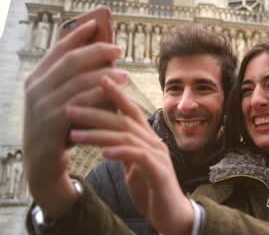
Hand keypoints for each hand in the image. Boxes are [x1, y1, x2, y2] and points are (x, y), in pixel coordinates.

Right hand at [23, 19, 127, 218]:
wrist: (43, 164)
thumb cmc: (60, 126)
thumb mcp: (64, 100)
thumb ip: (77, 81)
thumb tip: (106, 58)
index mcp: (37, 78)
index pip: (58, 49)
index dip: (77, 34)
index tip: (96, 23)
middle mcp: (36, 87)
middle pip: (71, 61)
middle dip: (96, 51)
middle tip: (118, 48)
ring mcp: (42, 104)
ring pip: (78, 80)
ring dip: (104, 74)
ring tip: (124, 72)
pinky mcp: (53, 122)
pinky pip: (81, 102)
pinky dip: (101, 94)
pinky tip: (117, 91)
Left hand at [67, 76, 193, 234]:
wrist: (173, 214)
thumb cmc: (152, 189)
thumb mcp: (134, 166)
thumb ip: (124, 150)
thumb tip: (106, 140)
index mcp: (147, 138)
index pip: (131, 110)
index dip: (115, 94)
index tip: (94, 80)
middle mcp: (154, 142)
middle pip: (124, 120)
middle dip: (96, 112)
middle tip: (70, 109)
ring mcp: (158, 156)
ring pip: (128, 137)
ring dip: (99, 134)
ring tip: (75, 135)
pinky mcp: (159, 172)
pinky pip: (139, 157)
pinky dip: (121, 152)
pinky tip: (104, 153)